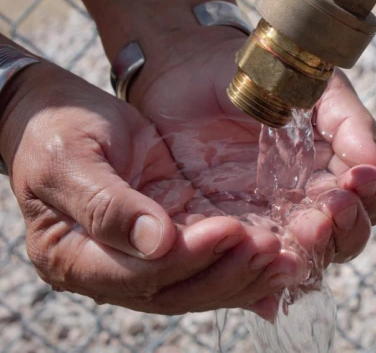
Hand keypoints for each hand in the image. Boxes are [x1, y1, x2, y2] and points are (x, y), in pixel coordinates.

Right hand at [0, 63, 302, 313]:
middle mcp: (110, 269)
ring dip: (243, 275)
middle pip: (175, 290)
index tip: (228, 230)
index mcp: (73, 257)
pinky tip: (277, 263)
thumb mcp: (68, 160)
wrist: (59, 117)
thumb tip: (155, 242)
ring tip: (287, 259)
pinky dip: (240, 264)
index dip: (186, 258)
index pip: (137, 275)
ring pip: (197, 283)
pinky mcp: (168, 235)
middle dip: (227, 272)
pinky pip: (206, 261)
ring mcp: (141, 257)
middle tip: (272, 249)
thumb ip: (105, 205)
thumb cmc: (56, 132)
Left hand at [129, 25, 375, 270]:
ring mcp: (269, 218)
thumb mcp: (314, 88)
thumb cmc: (262, 75)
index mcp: (334, 170)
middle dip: (345, 229)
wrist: (194, 68)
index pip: (368, 202)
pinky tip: (268, 257)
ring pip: (305, 256)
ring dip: (311, 250)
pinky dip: (266, 268)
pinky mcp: (230, 227)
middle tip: (330, 210)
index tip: (358, 179)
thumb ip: (348, 122)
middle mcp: (307, 202)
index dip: (370, 198)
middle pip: (344, 238)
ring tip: (305, 228)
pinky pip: (253, 258)